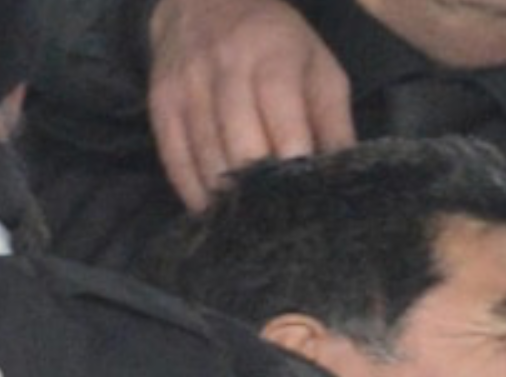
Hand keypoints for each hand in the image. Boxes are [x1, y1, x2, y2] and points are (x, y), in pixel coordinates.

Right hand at [148, 0, 355, 210]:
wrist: (205, 2)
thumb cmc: (278, 45)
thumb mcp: (319, 69)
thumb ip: (334, 120)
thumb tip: (345, 174)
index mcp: (271, 58)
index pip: (280, 114)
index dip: (292, 158)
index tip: (306, 196)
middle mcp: (224, 69)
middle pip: (240, 144)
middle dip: (262, 187)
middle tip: (282, 220)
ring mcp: (187, 87)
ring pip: (207, 156)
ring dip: (229, 197)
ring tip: (252, 225)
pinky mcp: (160, 102)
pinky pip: (173, 156)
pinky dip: (193, 191)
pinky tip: (212, 213)